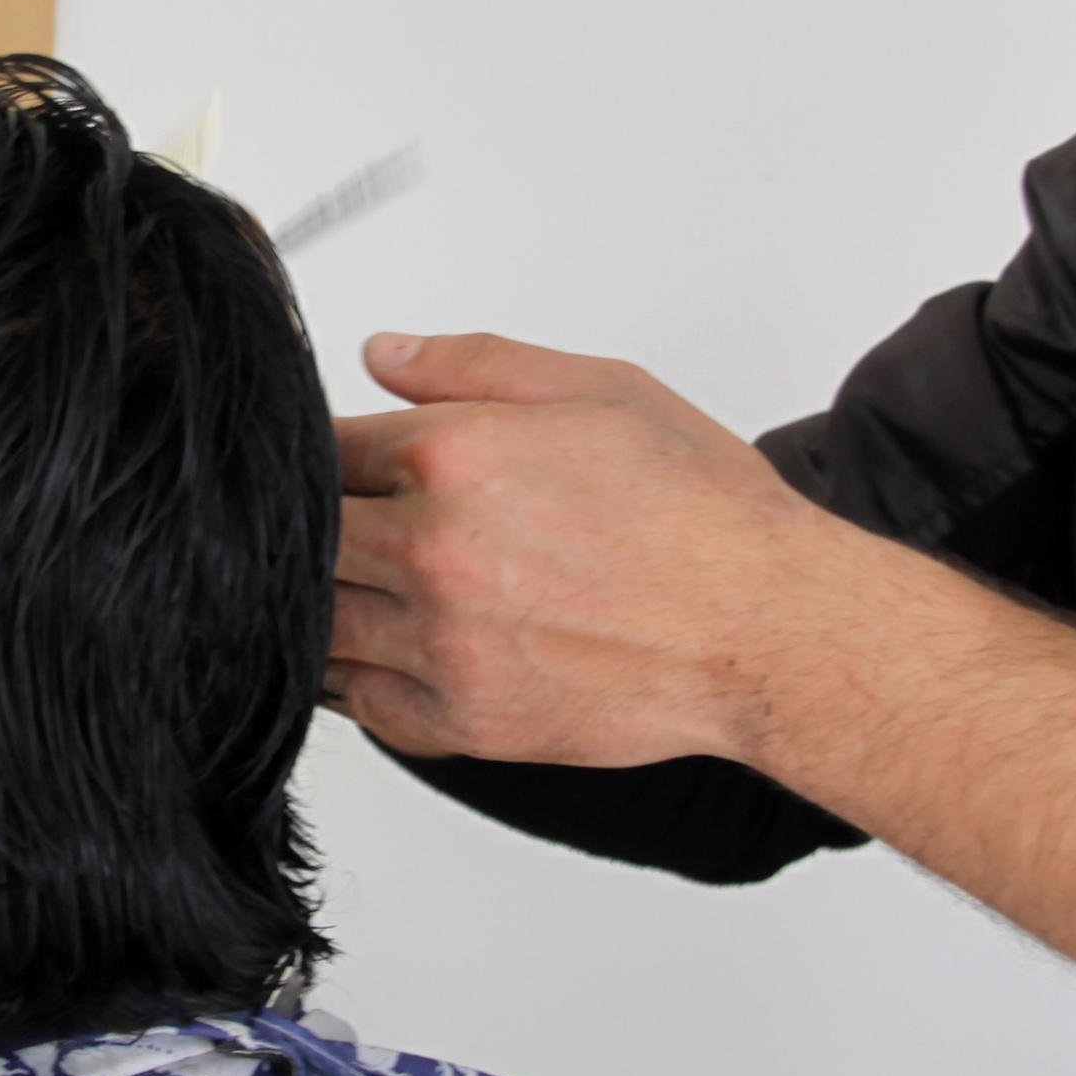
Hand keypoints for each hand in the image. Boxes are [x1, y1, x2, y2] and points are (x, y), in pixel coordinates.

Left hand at [328, 330, 845, 772]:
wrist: (768, 629)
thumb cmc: (703, 513)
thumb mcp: (599, 389)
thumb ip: (473, 364)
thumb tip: (382, 355)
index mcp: (453, 455)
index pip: (325, 449)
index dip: (331, 455)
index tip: (349, 466)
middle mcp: (433, 550)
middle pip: (307, 538)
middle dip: (322, 529)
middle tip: (362, 527)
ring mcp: (442, 642)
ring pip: (321, 622)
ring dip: (336, 601)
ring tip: (380, 586)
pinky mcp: (463, 721)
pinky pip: (363, 702)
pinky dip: (365, 675)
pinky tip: (399, 648)